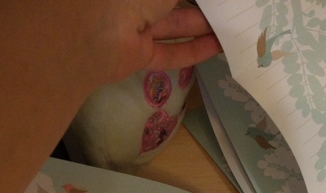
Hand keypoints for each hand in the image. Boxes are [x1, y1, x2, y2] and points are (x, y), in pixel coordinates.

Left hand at [49, 0, 221, 83]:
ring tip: (233, 24)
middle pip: (169, 2)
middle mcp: (129, 1)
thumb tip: (201, 1)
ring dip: (203, 25)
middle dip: (199, 4)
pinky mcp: (136, 54)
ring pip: (172, 25)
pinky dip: (194, 50)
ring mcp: (131, 26)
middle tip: (228, 7)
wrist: (92, 33)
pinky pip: (168, 52)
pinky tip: (219, 47)